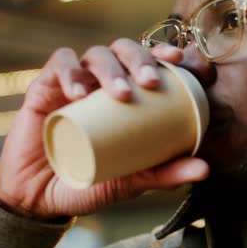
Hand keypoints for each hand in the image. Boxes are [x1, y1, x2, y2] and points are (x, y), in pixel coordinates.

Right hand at [0, 39, 208, 219]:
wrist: (41, 197)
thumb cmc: (91, 181)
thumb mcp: (132, 179)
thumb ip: (164, 173)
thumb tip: (206, 170)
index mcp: (128, 95)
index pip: (150, 62)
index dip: (166, 54)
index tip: (183, 62)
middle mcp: (103, 83)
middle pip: (125, 50)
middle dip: (141, 59)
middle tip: (151, 82)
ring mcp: (76, 82)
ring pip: (95, 54)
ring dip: (110, 68)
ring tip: (120, 93)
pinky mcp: (45, 86)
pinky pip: (58, 65)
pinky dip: (70, 72)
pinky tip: (79, 92)